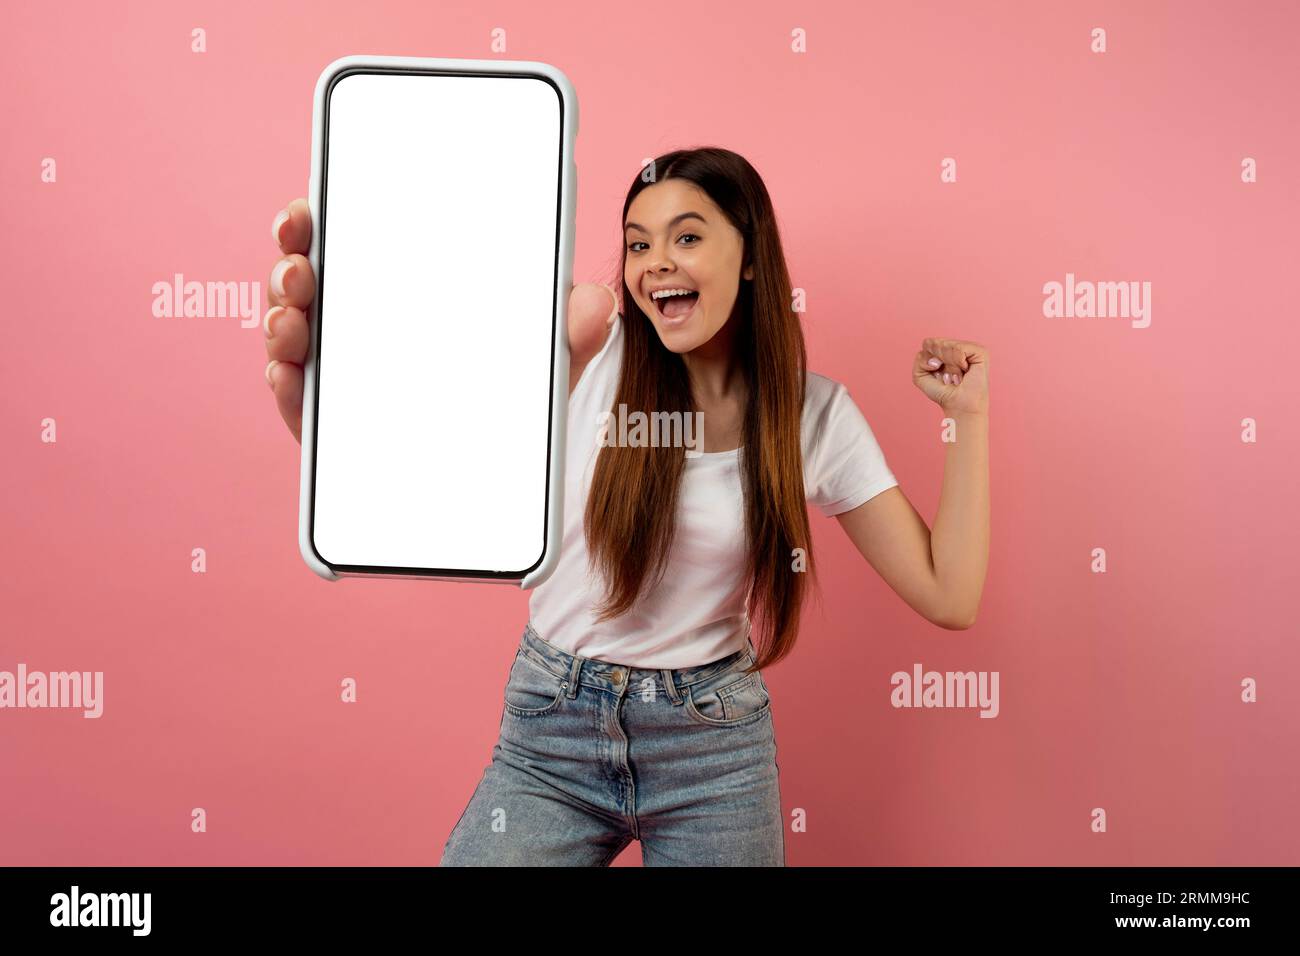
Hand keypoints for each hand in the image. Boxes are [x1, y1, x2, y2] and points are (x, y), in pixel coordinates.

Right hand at [262, 200, 615, 443]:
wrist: (490, 478)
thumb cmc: (506, 396)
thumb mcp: (544, 361)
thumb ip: (569, 333)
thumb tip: (598, 302)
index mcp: (401, 290)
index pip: (351, 241)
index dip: (319, 222)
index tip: (308, 211)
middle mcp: (358, 324)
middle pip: (308, 280)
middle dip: (291, 263)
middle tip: (299, 264)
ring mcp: (338, 373)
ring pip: (293, 334)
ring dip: (280, 320)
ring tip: (292, 322)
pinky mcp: (330, 425)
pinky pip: (298, 402)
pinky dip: (286, 386)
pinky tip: (287, 376)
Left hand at [913, 337, 988, 415]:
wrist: (958, 405)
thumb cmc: (942, 392)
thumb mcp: (920, 375)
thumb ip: (919, 359)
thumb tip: (936, 357)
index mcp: (944, 348)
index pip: (927, 343)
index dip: (928, 361)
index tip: (938, 374)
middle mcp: (957, 345)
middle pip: (935, 343)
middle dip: (938, 363)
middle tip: (949, 376)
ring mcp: (969, 347)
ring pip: (946, 345)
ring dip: (949, 367)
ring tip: (957, 376)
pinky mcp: (980, 351)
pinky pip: (959, 349)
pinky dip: (957, 363)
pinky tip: (965, 371)